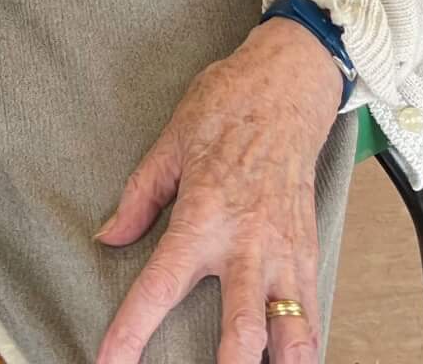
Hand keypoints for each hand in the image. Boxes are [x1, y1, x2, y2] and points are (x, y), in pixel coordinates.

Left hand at [95, 21, 342, 362]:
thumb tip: (108, 236)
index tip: (110, 362)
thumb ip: (138, 197)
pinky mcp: (308, 252)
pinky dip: (306, 348)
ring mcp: (284, 253)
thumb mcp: (170, 143)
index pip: (159, 286)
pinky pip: (313, 313)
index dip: (131, 331)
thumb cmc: (229, 106)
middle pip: (241, 331)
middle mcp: (247, 244)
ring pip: (292, 334)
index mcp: (203, 217)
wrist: (286, 86)